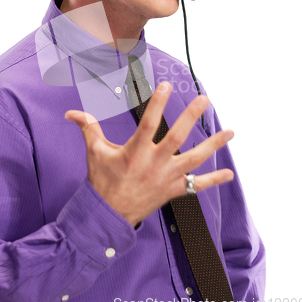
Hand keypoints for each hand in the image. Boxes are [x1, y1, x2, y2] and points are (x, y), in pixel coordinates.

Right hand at [65, 82, 233, 226]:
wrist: (109, 215)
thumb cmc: (102, 181)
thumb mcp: (94, 152)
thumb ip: (88, 128)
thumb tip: (71, 113)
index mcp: (135, 152)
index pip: (148, 123)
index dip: (157, 103)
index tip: (167, 85)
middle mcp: (154, 164)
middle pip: (177, 137)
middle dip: (191, 117)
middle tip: (204, 99)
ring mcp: (167, 178)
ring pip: (194, 159)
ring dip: (213, 145)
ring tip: (230, 132)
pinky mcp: (173, 190)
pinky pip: (197, 185)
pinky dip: (214, 180)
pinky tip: (230, 174)